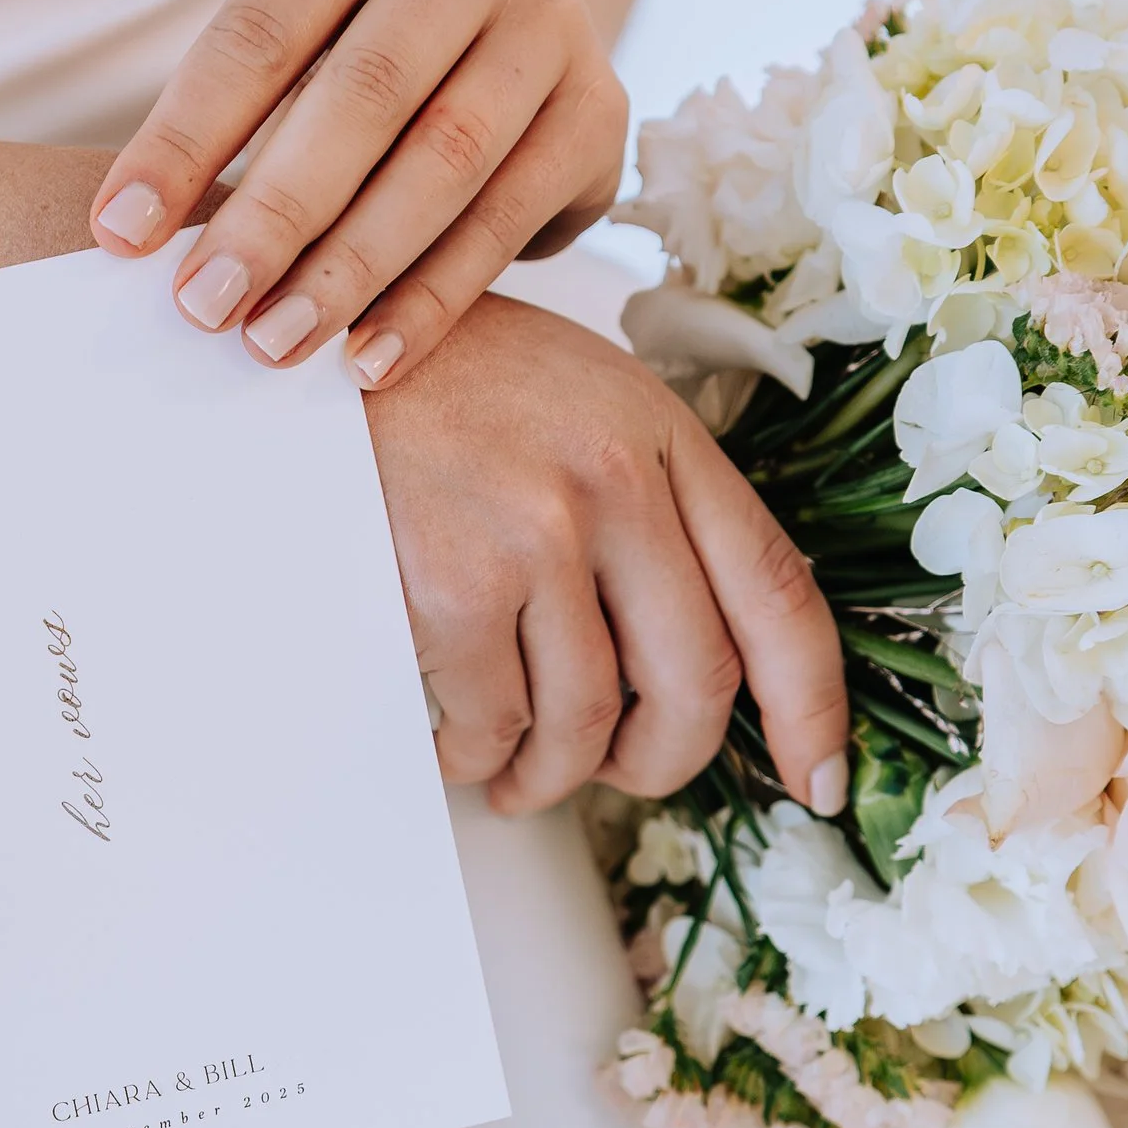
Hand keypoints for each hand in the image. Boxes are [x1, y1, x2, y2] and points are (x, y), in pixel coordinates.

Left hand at [86, 0, 627, 391]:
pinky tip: (366, 359)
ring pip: (445, 161)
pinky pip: (507, 221)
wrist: (515, 21)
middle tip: (203, 305)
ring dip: (351, 268)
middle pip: (365, 92)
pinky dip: (430, 301)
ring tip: (273, 343)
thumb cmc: (364, 42)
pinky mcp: (600, 111)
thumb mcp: (301, 39)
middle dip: (275, 212)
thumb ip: (239, 119)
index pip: (263, 28)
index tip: (121, 232)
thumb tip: (140, 238)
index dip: (185, 135)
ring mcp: (553, 24)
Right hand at [364, 295, 848, 817]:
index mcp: (663, 440)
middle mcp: (615, 484)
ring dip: (553, 773)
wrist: (307, 347)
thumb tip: (693, 651)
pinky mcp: (451, 585)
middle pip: (696, 680)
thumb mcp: (577, 403)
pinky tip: (454, 741)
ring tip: (515, 768)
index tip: (819, 780)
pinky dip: (476, 756)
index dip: (813, 706)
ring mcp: (535, 535)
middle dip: (664, 761)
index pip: (777, 592)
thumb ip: (649, 503)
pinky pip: (494, 722)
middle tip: (623, 775)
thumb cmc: (439, 383)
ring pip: (588, 719)